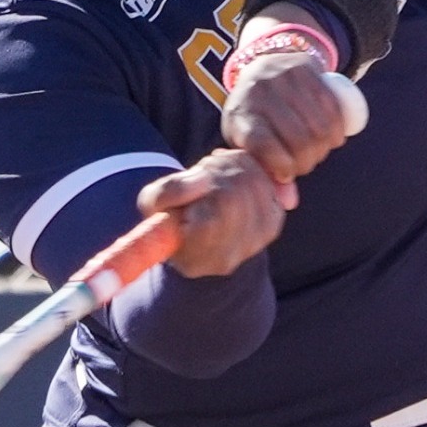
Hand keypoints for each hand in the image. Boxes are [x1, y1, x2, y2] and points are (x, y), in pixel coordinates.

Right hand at [143, 146, 293, 278]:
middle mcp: (229, 258)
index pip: (211, 214)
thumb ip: (167, 192)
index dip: (204, 185)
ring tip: (217, 170)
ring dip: (235, 166)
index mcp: (196, 259)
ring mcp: (255, 244)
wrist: (199, 233)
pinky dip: (252, 170)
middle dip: (219, 171)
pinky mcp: (273, 225)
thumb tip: (203, 180)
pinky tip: (235, 174)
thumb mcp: (153, 205)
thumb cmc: (170, 217)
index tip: (195, 177)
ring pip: (254, 185)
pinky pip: (269, 185)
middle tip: (206, 168)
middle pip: (235, 196)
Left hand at [219, 6, 358, 181]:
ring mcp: (282, 78)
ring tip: (320, 151)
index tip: (288, 173)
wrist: (260, 67)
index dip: (282, 167)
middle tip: (308, 163)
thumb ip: (267, 173)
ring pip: (317, 125)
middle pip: (297, 139)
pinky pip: (330, 104)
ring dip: (324, 147)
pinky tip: (334, 138)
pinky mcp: (304, 68)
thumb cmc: (255, 116)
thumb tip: (288, 203)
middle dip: (308, 160)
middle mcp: (258, 94)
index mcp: (241, 116)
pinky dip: (337, 127)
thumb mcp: (250, 144)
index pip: (264, 147)